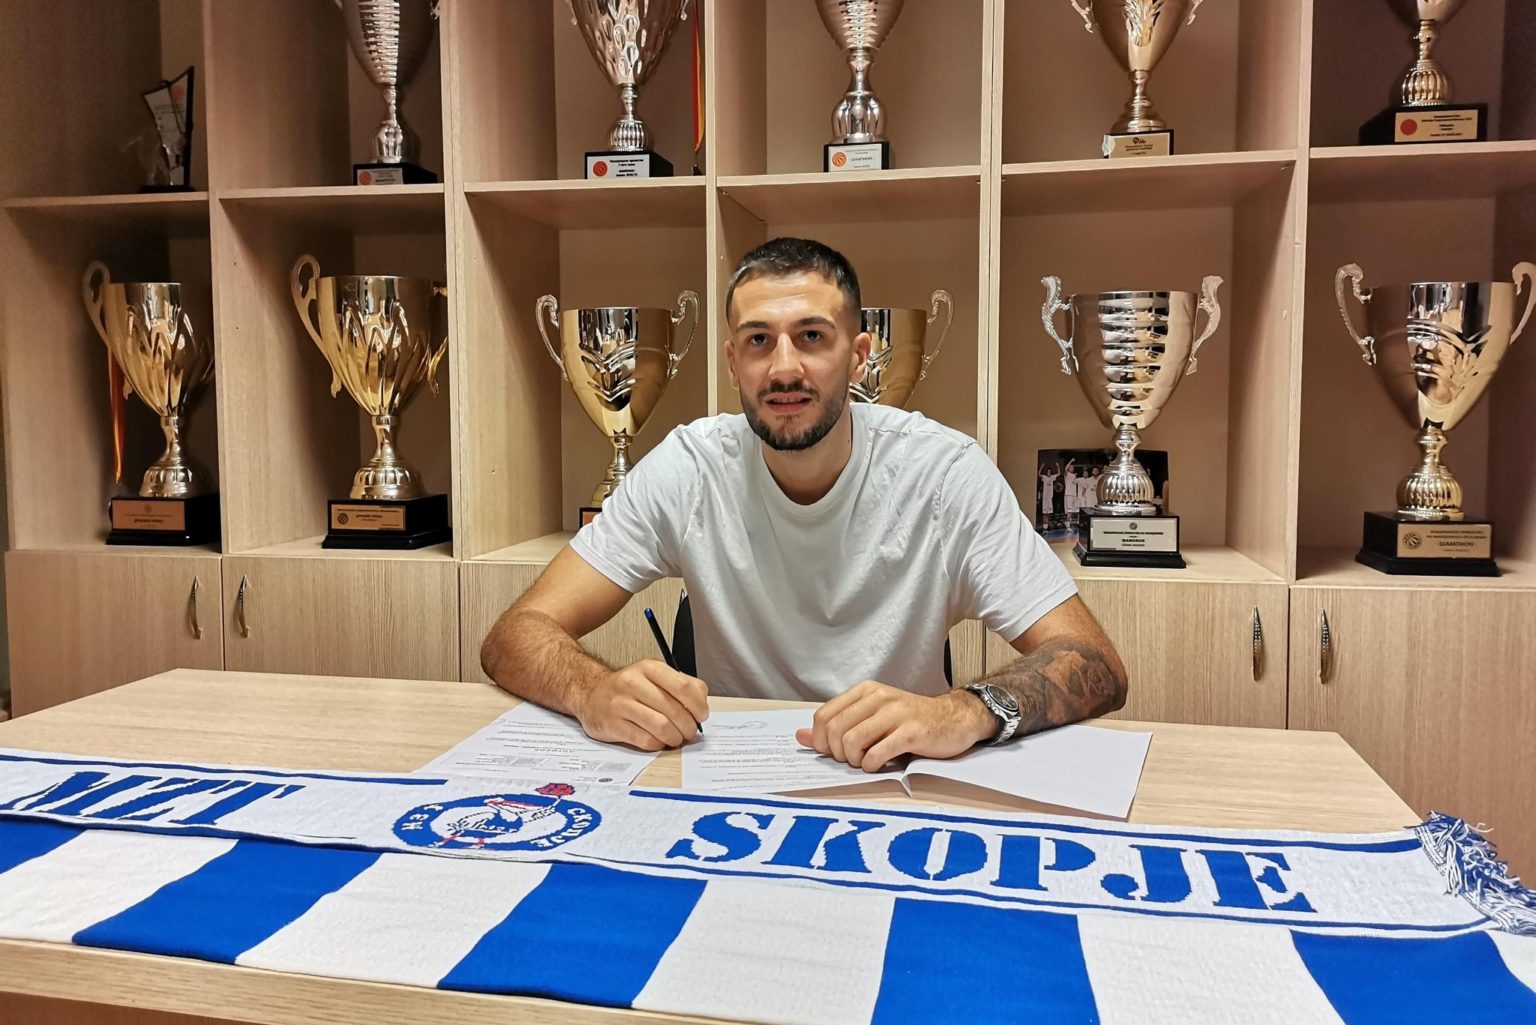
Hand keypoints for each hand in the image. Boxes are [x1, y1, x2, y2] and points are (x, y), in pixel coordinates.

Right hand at [575, 659, 708, 750]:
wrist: (591, 694)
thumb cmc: (630, 689)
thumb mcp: (654, 677)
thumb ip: (680, 686)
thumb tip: (701, 705)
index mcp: (649, 668)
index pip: (684, 686)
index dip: (698, 705)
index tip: (702, 715)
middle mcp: (633, 682)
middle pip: (674, 710)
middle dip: (688, 726)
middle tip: (690, 731)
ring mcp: (621, 704)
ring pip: (661, 727)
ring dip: (675, 737)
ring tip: (676, 738)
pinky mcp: (613, 725)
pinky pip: (645, 740)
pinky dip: (658, 744)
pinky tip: (658, 740)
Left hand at [794, 681, 995, 771]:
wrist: (954, 719)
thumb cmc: (910, 720)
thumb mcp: (872, 717)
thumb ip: (838, 725)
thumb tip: (801, 737)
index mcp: (865, 691)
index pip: (824, 715)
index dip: (822, 740)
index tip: (834, 751)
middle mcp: (878, 698)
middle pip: (836, 730)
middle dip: (838, 753)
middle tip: (852, 759)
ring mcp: (895, 714)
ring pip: (852, 742)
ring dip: (854, 760)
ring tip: (865, 762)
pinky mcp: (911, 732)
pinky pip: (876, 754)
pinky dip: (871, 766)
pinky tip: (878, 765)